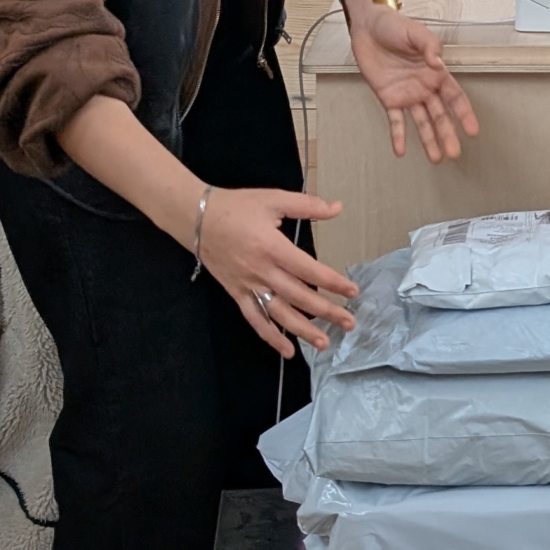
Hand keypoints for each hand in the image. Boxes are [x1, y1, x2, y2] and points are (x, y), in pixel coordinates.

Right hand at [196, 186, 358, 358]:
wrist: (197, 219)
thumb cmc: (237, 207)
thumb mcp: (273, 199)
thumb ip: (307, 205)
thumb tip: (338, 207)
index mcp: (273, 247)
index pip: (309, 270)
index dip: (333, 282)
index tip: (352, 292)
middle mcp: (262, 271)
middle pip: (299, 297)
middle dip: (326, 311)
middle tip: (350, 323)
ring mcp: (248, 286)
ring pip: (279, 314)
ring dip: (303, 330)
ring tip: (325, 343)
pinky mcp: (237, 294)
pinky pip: (255, 319)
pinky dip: (270, 336)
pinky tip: (287, 350)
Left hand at [350, 7, 478, 161]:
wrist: (368, 26)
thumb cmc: (394, 26)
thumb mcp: (416, 32)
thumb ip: (430, 47)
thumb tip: (437, 64)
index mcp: (436, 73)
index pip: (455, 97)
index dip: (464, 114)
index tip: (472, 130)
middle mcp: (424, 87)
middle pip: (440, 115)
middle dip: (448, 134)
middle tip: (454, 153)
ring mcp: (407, 94)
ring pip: (421, 122)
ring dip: (429, 140)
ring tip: (436, 158)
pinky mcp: (388, 98)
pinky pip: (395, 120)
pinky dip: (398, 136)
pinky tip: (401, 151)